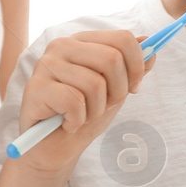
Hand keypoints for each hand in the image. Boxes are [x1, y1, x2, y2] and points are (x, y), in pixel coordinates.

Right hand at [13, 30, 152, 178]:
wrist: (53, 147)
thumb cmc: (84, 114)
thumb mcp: (115, 89)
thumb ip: (132, 66)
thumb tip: (150, 42)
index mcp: (82, 40)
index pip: (123, 39)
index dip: (137, 66)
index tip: (133, 88)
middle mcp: (62, 46)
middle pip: (112, 59)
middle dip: (118, 91)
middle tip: (105, 106)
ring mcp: (46, 65)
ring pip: (95, 84)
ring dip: (96, 110)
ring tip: (82, 116)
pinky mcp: (35, 88)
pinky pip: (74, 102)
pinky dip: (78, 120)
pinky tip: (67, 123)